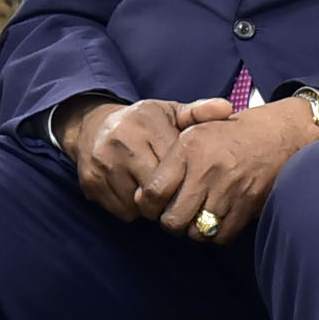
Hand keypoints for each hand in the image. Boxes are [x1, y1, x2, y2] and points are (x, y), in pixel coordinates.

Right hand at [58, 97, 189, 223]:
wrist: (92, 127)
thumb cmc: (143, 123)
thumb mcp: (170, 112)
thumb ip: (199, 112)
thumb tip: (227, 108)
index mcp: (146, 123)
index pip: (175, 163)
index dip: (188, 176)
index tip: (194, 179)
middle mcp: (122, 142)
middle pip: (157, 188)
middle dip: (172, 196)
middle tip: (179, 194)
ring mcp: (103, 164)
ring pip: (140, 204)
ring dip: (153, 207)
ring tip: (159, 195)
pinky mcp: (91, 182)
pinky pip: (123, 211)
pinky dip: (134, 211)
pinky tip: (139, 197)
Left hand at [145, 97, 318, 243]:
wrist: (278, 134)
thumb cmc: (230, 134)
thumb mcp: (195, 131)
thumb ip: (168, 161)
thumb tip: (143, 197)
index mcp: (189, 149)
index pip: (153, 192)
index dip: (147, 206)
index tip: (151, 205)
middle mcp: (207, 170)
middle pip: (173, 219)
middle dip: (169, 223)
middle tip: (173, 215)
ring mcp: (230, 189)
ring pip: (197, 231)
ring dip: (192, 230)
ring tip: (195, 218)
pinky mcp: (249, 204)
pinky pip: (222, 235)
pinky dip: (215, 235)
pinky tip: (215, 222)